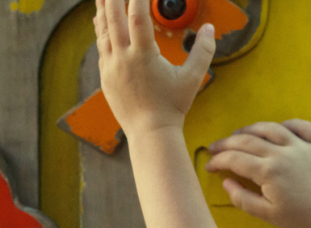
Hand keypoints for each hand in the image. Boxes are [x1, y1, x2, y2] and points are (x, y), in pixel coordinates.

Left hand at [94, 0, 215, 138]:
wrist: (150, 132)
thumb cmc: (172, 107)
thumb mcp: (192, 78)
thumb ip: (203, 50)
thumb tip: (209, 29)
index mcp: (143, 55)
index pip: (137, 16)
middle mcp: (123, 58)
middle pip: (113, 18)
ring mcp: (111, 67)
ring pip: (103, 31)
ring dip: (103, 9)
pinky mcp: (105, 76)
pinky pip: (100, 46)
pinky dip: (100, 29)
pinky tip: (100, 19)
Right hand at [205, 120, 310, 227]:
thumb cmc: (300, 218)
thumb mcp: (267, 215)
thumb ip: (242, 199)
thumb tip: (226, 182)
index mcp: (268, 171)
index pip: (235, 159)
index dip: (218, 160)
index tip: (208, 164)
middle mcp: (282, 152)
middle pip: (247, 140)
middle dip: (227, 143)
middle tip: (215, 147)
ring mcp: (301, 145)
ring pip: (270, 128)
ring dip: (250, 129)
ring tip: (240, 135)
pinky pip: (300, 125)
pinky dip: (286, 124)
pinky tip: (277, 130)